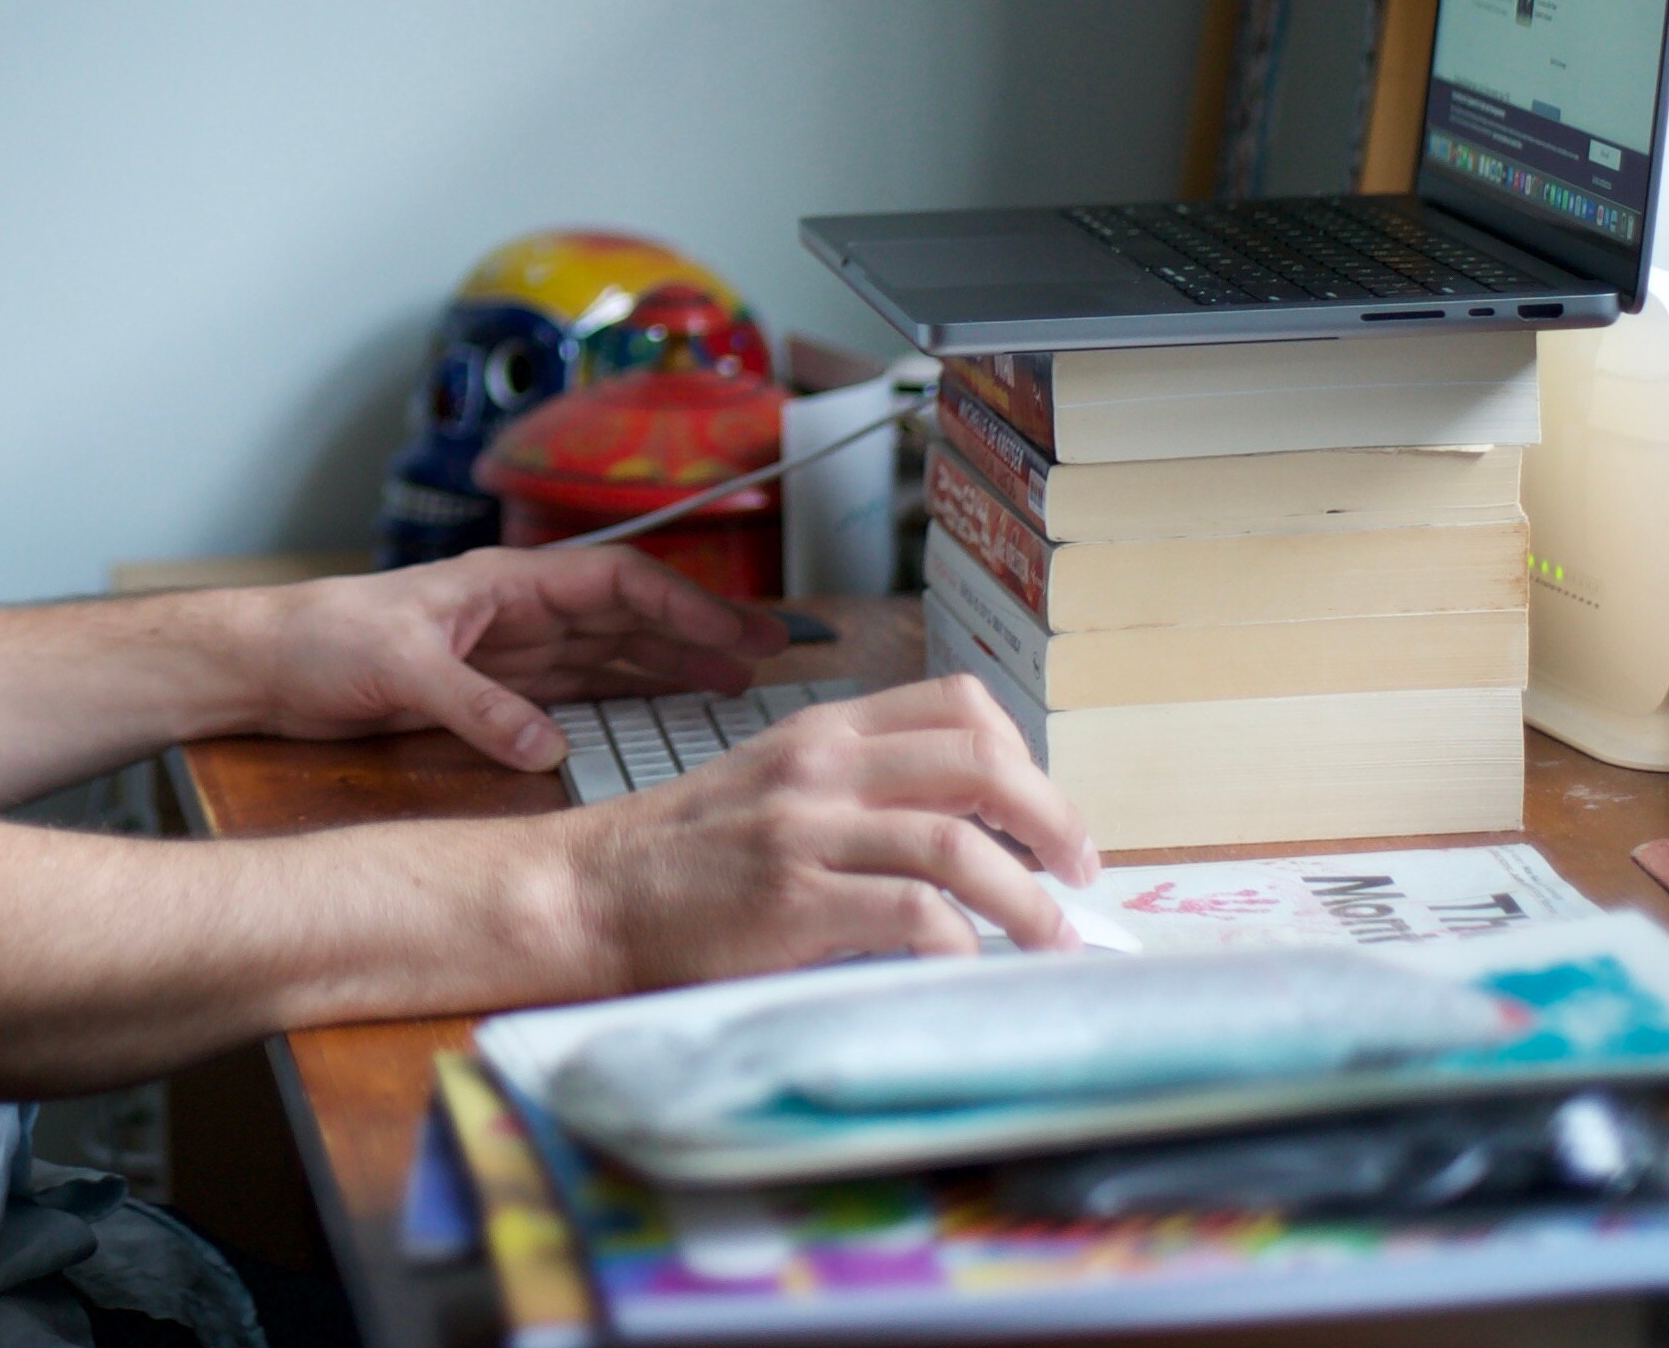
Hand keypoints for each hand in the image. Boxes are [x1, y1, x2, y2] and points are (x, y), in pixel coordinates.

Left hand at [246, 547, 785, 770]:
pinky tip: (662, 714)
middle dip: (698, 631)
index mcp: (504, 583)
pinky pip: (576, 691)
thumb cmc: (320, 640)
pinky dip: (624, 698)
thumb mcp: (399, 669)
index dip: (686, 604)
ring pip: (610, 654)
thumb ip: (476, 707)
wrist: (264, 664)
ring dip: (672, 665)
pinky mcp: (490, 690)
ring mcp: (507, 652)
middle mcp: (516, 612)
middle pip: (628, 616)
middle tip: (771, 657)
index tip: (743, 632)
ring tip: (737, 685)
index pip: (617, 583)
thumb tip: (549, 747)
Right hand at [558, 673, 1102, 974]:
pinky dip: (957, 944)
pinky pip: (909, 915)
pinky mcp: (790, 902)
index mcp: (823, 733)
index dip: (1024, 757)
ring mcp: (805, 832)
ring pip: (958, 844)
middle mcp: (821, 769)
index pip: (957, 704)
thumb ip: (858, 791)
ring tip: (1050, 940)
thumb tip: (971, 834)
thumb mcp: (773, 787)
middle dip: (1053, 821)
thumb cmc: (685, 856)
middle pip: (979, 765)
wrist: (588, 894)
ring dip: (1027, 900)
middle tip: (1080, 874)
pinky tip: (964, 965)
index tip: (1047, 817)